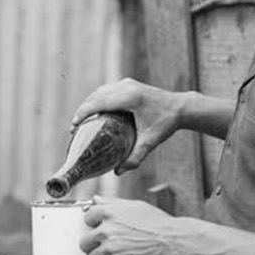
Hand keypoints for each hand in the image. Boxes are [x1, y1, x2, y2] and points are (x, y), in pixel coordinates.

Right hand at [69, 80, 185, 171]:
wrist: (181, 107)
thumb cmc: (166, 124)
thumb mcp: (150, 142)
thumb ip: (135, 158)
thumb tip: (118, 172)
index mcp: (129, 98)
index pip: (97, 103)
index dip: (82, 114)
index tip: (73, 127)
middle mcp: (126, 87)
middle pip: (95, 96)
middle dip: (82, 111)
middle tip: (75, 128)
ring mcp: (127, 83)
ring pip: (100, 91)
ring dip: (89, 104)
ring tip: (83, 121)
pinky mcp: (129, 83)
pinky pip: (107, 90)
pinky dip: (98, 99)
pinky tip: (96, 112)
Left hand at [79, 195, 180, 254]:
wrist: (172, 241)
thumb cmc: (156, 222)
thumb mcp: (134, 206)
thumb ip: (112, 204)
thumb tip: (96, 199)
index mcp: (109, 212)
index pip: (87, 218)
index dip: (94, 225)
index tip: (102, 229)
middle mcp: (106, 229)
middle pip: (85, 242)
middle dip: (94, 246)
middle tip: (107, 247)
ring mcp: (110, 248)